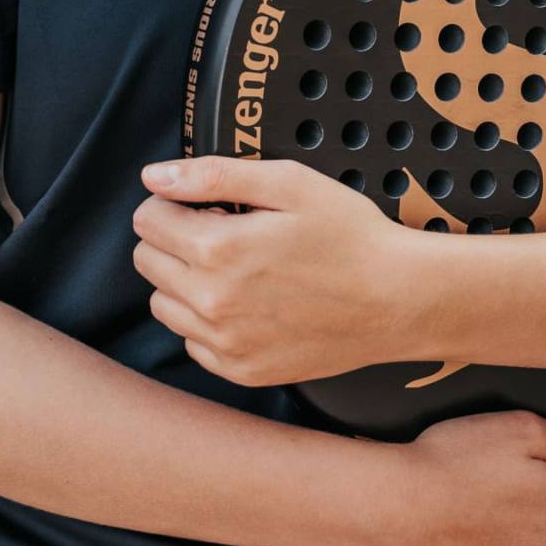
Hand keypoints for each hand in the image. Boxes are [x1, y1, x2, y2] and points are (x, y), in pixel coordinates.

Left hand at [132, 153, 410, 387]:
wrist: (398, 300)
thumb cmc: (350, 235)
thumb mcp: (289, 183)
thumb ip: (214, 175)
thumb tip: (155, 176)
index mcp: (218, 250)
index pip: (147, 219)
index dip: (175, 203)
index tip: (212, 207)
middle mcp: (211, 303)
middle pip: (147, 261)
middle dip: (175, 239)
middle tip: (227, 234)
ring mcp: (225, 343)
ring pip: (163, 304)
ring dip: (184, 281)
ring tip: (236, 270)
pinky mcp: (241, 370)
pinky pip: (192, 342)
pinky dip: (207, 321)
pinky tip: (248, 303)